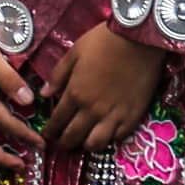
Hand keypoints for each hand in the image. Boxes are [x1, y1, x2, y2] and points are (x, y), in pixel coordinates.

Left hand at [41, 22, 167, 154]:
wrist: (140, 38)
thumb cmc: (105, 41)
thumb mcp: (75, 52)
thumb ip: (58, 75)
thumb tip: (44, 94)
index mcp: (75, 93)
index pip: (57, 121)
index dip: (50, 131)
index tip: (47, 135)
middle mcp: (92, 110)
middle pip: (73, 137)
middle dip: (63, 143)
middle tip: (60, 144)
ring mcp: (114, 115)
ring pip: (95, 144)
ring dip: (86, 145)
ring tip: (84, 142)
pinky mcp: (133, 116)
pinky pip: (119, 137)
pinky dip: (111, 138)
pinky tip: (108, 133)